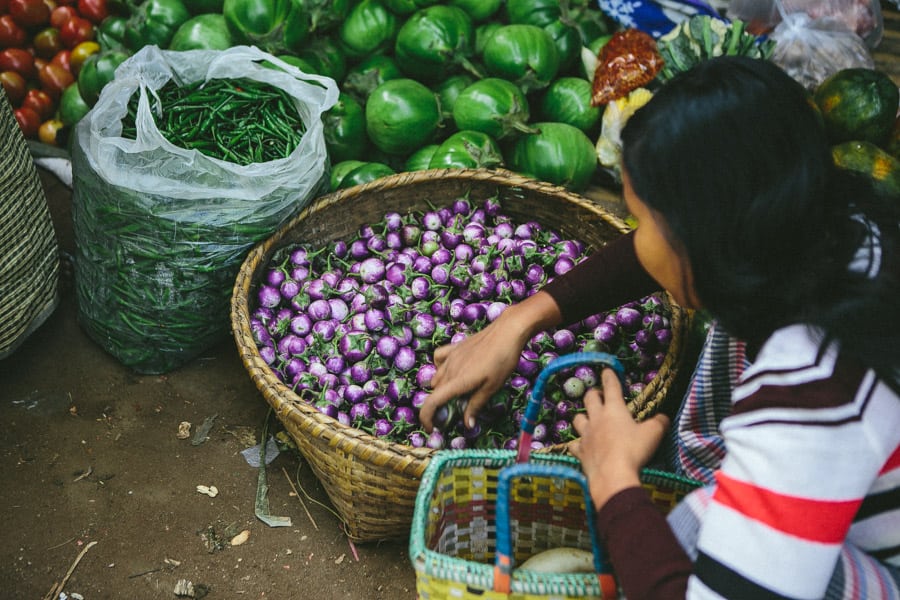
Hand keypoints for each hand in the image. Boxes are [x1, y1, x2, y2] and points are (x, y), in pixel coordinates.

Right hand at [418, 291, 561, 430]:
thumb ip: (476, 405)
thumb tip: (467, 424)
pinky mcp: (454, 347)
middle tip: (454, 412)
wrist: (507, 331)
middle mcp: (449, 370)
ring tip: (457, 393)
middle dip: (439, 405)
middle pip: (434, 392)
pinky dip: (439, 368)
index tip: (431, 428)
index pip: (431, 403)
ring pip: (436, 377)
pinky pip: (438, 359)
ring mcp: (450, 357)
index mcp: (457, 382)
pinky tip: (450, 371)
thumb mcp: (492, 387)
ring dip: (442, 389)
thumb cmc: (503, 361)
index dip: (426, 418)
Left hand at [569, 368, 670, 508]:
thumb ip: (659, 423)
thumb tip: (663, 418)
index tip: (607, 369)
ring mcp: (586, 435)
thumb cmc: (634, 450)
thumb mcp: (654, 434)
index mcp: (614, 409)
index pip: (611, 386)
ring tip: (588, 419)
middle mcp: (597, 418)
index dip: (609, 376)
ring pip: (578, 419)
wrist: (613, 475)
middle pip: (589, 398)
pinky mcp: (580, 452)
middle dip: (593, 393)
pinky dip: (576, 443)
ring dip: (583, 417)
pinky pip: (574, 444)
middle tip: (598, 394)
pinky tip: (580, 445)